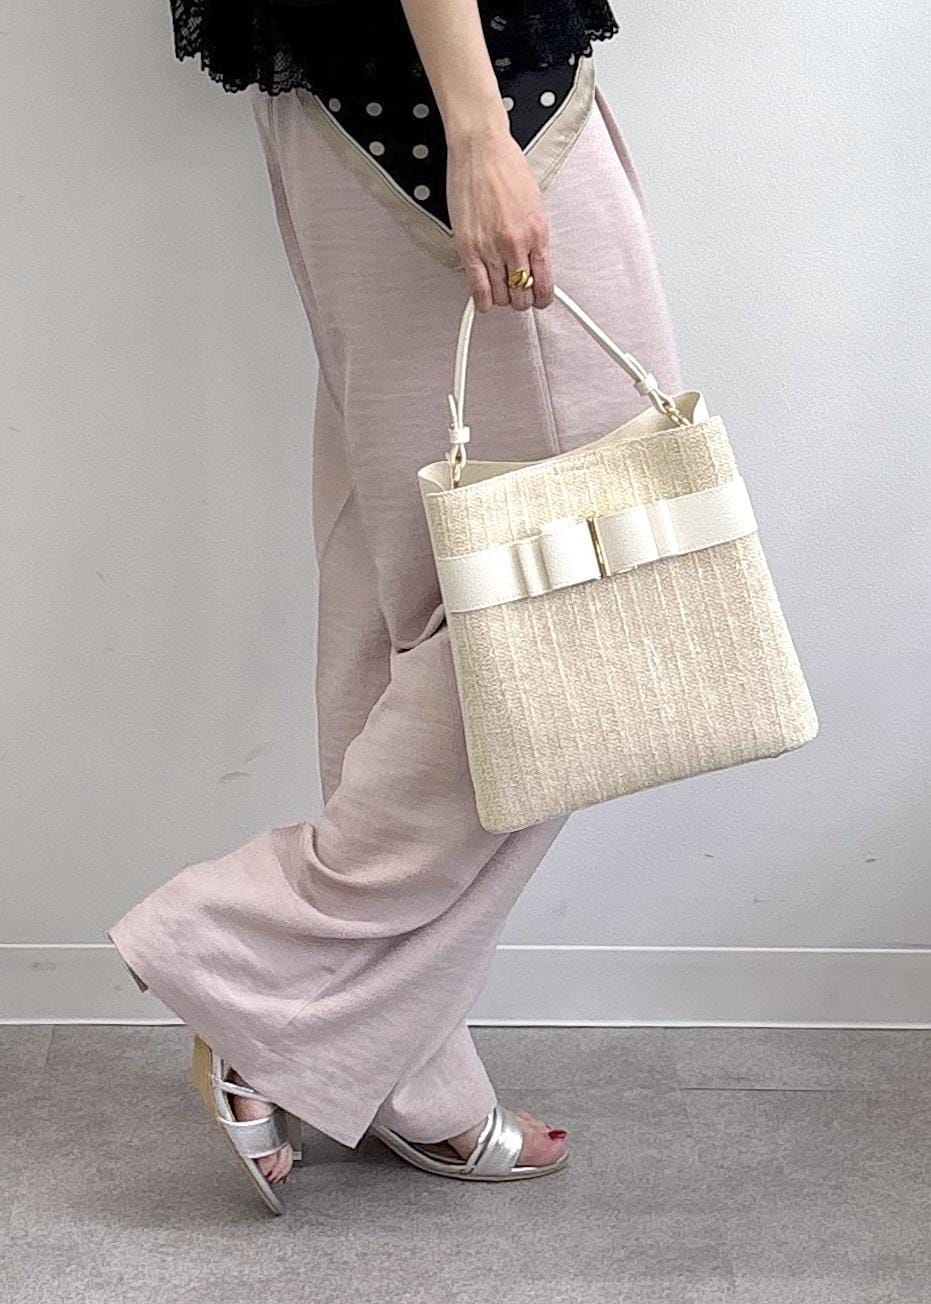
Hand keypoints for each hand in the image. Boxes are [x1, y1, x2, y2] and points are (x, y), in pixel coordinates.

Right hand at [446, 126, 554, 312]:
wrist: (481, 148)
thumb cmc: (506, 168)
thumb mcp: (534, 205)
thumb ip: (534, 237)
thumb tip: (533, 262)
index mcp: (537, 234)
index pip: (544, 284)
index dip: (542, 299)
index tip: (538, 300)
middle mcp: (516, 245)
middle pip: (522, 295)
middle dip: (521, 300)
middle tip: (516, 295)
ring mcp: (491, 248)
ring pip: (501, 296)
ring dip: (502, 299)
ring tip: (500, 292)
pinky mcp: (468, 248)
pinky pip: (478, 289)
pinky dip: (482, 301)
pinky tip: (484, 301)